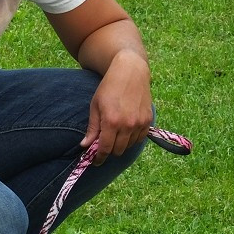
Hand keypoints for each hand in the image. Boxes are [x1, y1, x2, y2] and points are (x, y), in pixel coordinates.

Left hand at [80, 50, 152, 164]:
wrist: (130, 72)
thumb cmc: (108, 88)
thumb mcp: (95, 106)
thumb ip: (92, 128)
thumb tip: (85, 146)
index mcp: (111, 122)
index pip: (105, 148)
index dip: (99, 157)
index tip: (95, 161)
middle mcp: (127, 125)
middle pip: (118, 150)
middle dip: (109, 151)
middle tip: (103, 146)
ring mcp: (140, 123)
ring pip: (129, 146)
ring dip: (121, 145)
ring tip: (114, 136)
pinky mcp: (148, 120)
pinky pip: (140, 138)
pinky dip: (132, 139)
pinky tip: (125, 132)